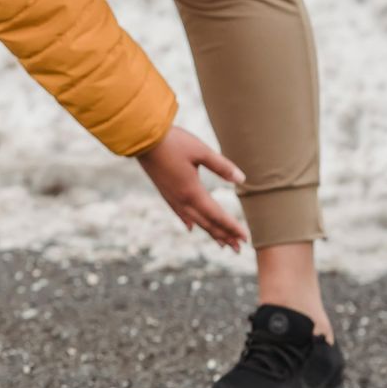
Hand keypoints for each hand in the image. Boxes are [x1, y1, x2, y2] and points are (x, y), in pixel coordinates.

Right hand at [136, 125, 247, 252]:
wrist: (141, 138)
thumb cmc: (173, 142)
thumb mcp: (201, 151)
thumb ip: (221, 167)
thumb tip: (242, 179)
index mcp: (192, 192)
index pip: (217, 215)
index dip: (232, 227)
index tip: (245, 238)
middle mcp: (182, 200)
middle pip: (207, 223)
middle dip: (224, 236)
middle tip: (237, 248)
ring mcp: (171, 197)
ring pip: (194, 221)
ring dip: (209, 232)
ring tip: (221, 243)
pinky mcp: (164, 192)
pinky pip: (179, 213)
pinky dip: (188, 222)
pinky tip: (190, 227)